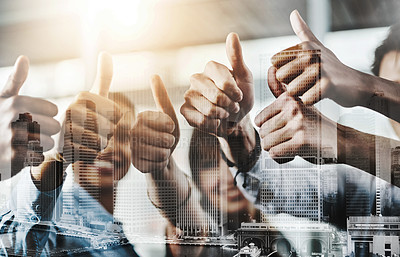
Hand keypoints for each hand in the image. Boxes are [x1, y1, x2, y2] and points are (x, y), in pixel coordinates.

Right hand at [0, 56, 59, 175]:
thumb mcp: (3, 97)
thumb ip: (16, 79)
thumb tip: (24, 58)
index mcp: (16, 103)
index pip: (53, 108)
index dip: (47, 113)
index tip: (37, 114)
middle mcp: (14, 120)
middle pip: (54, 126)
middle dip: (48, 130)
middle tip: (35, 130)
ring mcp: (12, 141)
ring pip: (49, 143)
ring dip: (43, 144)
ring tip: (29, 141)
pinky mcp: (12, 160)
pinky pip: (39, 157)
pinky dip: (35, 156)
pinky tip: (24, 152)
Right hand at [61, 52, 132, 181]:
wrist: (65, 145)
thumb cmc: (85, 119)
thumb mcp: (96, 96)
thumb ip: (103, 77)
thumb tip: (105, 52)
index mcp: (83, 96)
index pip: (118, 113)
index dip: (116, 121)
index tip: (102, 119)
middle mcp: (70, 109)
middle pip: (111, 127)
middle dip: (108, 135)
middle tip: (94, 133)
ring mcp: (64, 128)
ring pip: (101, 141)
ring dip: (100, 146)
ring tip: (88, 141)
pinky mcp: (61, 147)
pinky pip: (91, 154)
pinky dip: (91, 156)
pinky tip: (82, 151)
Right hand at [131, 75, 178, 172]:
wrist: (160, 156)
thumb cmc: (165, 133)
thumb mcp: (168, 115)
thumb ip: (161, 96)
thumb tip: (153, 74)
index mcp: (141, 116)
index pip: (168, 123)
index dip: (172, 128)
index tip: (166, 128)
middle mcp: (132, 131)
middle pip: (165, 139)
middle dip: (170, 142)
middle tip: (164, 141)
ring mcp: (133, 149)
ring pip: (162, 153)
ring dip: (167, 152)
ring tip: (160, 149)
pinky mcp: (136, 164)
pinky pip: (158, 164)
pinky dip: (162, 163)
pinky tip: (155, 160)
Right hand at [180, 32, 253, 136]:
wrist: (235, 120)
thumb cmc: (241, 97)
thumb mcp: (245, 77)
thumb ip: (237, 58)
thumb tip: (232, 34)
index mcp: (210, 67)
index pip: (225, 82)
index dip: (236, 93)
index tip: (239, 95)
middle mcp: (196, 78)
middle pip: (216, 96)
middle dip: (230, 105)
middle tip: (232, 106)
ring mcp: (188, 94)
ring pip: (209, 109)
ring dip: (222, 115)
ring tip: (224, 113)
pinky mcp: (184, 110)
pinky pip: (200, 121)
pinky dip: (213, 124)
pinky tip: (215, 121)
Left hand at [254, 69, 336, 162]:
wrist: (341, 141)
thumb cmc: (316, 124)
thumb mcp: (299, 103)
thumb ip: (281, 89)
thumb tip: (271, 68)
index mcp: (288, 99)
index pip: (259, 120)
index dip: (267, 129)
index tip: (281, 130)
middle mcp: (292, 109)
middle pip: (262, 132)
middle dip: (270, 141)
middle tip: (286, 141)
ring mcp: (297, 125)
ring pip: (266, 144)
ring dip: (274, 150)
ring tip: (290, 146)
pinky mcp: (301, 142)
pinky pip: (275, 153)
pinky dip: (280, 157)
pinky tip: (292, 153)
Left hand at [271, 10, 368, 106]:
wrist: (357, 85)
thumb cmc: (333, 67)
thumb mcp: (317, 46)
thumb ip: (303, 31)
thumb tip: (293, 13)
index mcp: (304, 46)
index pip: (276, 64)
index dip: (286, 72)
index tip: (301, 71)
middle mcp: (311, 54)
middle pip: (281, 77)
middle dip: (292, 83)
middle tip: (308, 82)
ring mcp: (319, 69)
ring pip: (291, 90)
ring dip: (302, 93)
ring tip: (315, 87)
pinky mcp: (327, 86)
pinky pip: (306, 99)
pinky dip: (312, 101)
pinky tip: (321, 95)